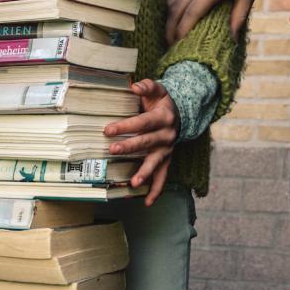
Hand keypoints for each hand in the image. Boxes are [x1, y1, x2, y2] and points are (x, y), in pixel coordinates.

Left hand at [104, 79, 177, 205]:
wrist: (182, 114)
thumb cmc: (162, 102)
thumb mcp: (158, 90)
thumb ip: (146, 86)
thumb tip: (133, 87)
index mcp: (163, 118)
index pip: (143, 122)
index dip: (126, 126)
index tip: (108, 130)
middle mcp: (166, 136)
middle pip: (146, 143)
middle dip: (129, 148)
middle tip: (112, 151)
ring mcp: (167, 151)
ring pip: (156, 163)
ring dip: (145, 174)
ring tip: (133, 183)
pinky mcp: (166, 161)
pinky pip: (163, 178)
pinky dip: (156, 191)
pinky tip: (146, 202)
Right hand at [166, 0, 257, 44]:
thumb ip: (238, 16)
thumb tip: (232, 39)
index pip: (190, 14)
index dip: (182, 32)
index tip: (178, 45)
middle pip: (175, 10)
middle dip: (170, 30)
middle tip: (170, 46)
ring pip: (171, 1)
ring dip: (169, 19)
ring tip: (171, 34)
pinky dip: (171, 5)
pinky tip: (174, 15)